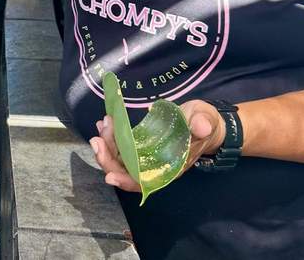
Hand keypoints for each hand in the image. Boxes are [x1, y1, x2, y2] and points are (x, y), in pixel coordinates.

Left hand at [89, 100, 225, 191]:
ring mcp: (145, 156)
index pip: (144, 182)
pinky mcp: (140, 145)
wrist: (205, 121)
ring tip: (102, 124)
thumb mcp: (206, 120)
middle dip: (107, 159)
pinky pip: (120, 146)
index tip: (110, 176)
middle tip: (97, 139)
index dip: (126, 181)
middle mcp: (154, 166)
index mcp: (170, 168)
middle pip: (125, 171)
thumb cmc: (205, 124)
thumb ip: (202, 124)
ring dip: (106, 145)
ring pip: (119, 158)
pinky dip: (110, 137)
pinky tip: (104, 123)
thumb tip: (200, 127)